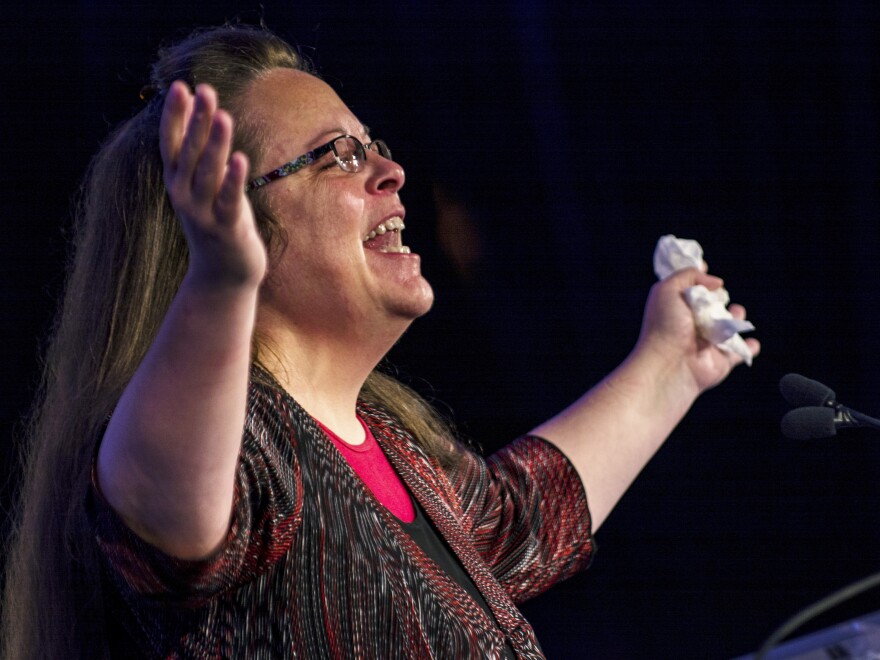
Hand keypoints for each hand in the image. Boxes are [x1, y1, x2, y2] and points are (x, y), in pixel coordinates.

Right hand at [160, 81, 266, 289]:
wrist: (222, 277)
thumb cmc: (216, 226)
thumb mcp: (204, 191)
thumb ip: (203, 160)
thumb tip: (208, 121)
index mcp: (178, 183)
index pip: (172, 143)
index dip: (175, 115)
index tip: (181, 86)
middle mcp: (185, 195)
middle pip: (191, 151)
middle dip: (198, 120)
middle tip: (205, 89)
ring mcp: (204, 213)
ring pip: (209, 172)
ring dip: (215, 143)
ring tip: (223, 115)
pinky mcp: (227, 227)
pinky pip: (230, 199)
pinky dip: (233, 178)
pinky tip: (239, 156)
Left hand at [635, 266, 760, 394]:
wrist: (669, 364)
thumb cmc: (664, 327)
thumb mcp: (668, 289)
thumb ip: (690, 275)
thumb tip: (717, 283)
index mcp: (676, 306)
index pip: (689, 287)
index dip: (698, 277)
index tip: (705, 265)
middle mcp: (692, 322)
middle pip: (714, 302)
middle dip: (719, 296)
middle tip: (716, 297)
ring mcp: (708, 340)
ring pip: (730, 323)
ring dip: (736, 315)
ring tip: (732, 313)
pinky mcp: (722, 358)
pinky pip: (741, 351)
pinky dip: (749, 345)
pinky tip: (752, 342)